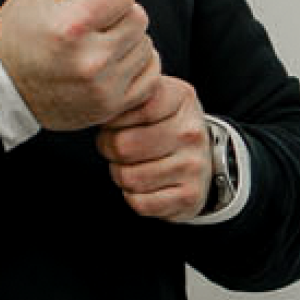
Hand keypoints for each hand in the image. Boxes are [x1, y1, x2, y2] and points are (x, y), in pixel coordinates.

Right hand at [0, 0, 161, 131]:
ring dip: (128, 40)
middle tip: (90, 24)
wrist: (2, 90)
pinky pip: (152, 75)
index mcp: (71, 25)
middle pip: (139, 17)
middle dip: (118, 14)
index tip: (84, 0)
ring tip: (95, 45)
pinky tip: (112, 63)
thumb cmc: (19, 32)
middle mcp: (90, 59)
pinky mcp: (111, 107)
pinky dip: (138, 65)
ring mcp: (102, 87)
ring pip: (146, 45)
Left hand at [95, 75, 210, 220]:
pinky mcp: (190, 197)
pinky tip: (145, 186)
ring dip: (121, 175)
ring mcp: (193, 166)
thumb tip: (96, 106)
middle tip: (118, 148)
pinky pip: (139, 203)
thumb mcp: (154, 98)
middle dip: (110, 150)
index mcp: (181, 99)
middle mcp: (191, 132)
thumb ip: (128, 96)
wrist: (204, 161)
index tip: (116, 123)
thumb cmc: (166, 127)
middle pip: (123, 146)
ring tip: (133, 166)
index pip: (132, 107)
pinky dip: (133, 197)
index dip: (113, 119)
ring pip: (128, 177)